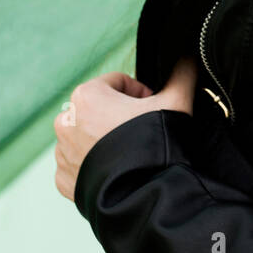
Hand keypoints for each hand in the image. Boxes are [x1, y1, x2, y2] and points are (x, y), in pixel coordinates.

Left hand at [53, 55, 196, 201]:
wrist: (143, 193)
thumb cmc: (153, 142)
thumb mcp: (175, 102)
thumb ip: (181, 76)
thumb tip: (189, 59)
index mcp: (87, 95)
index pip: (117, 83)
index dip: (140, 93)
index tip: (152, 107)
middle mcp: (66, 121)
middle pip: (99, 109)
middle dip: (120, 116)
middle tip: (143, 130)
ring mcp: (63, 153)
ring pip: (87, 137)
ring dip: (105, 140)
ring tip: (130, 152)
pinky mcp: (64, 179)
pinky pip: (80, 165)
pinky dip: (95, 165)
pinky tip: (117, 169)